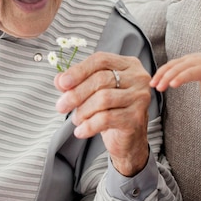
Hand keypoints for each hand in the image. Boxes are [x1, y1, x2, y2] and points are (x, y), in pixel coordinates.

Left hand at [54, 52, 150, 176]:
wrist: (128, 140)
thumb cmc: (112, 111)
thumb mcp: (93, 93)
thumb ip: (76, 83)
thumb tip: (60, 80)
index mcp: (128, 65)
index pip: (101, 60)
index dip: (79, 70)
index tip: (62, 83)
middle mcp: (138, 78)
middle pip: (101, 79)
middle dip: (76, 93)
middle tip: (61, 106)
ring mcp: (140, 97)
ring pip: (103, 98)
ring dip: (83, 110)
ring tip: (76, 119)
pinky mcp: (137, 117)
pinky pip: (106, 118)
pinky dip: (89, 125)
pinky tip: (81, 131)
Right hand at [150, 52, 200, 109]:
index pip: (191, 72)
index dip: (181, 77)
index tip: (171, 85)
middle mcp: (195, 61)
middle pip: (178, 67)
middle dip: (167, 77)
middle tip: (158, 88)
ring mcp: (188, 59)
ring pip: (172, 64)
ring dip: (161, 73)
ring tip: (152, 85)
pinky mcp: (183, 59)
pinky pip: (170, 64)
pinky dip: (162, 71)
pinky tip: (155, 80)